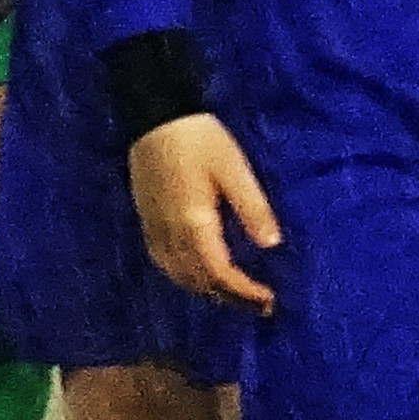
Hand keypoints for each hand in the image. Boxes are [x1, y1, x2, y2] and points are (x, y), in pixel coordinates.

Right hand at [129, 114, 282, 309]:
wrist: (154, 114)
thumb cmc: (199, 139)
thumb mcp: (234, 169)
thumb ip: (253, 208)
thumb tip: (272, 244)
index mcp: (194, 224)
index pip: (220, 274)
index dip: (245, 293)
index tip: (270, 301)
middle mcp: (170, 235)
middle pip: (198, 282)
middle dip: (229, 298)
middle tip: (259, 305)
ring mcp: (154, 229)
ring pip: (179, 276)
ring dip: (207, 291)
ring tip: (234, 294)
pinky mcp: (146, 220)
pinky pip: (165, 263)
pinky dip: (185, 277)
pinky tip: (199, 273)